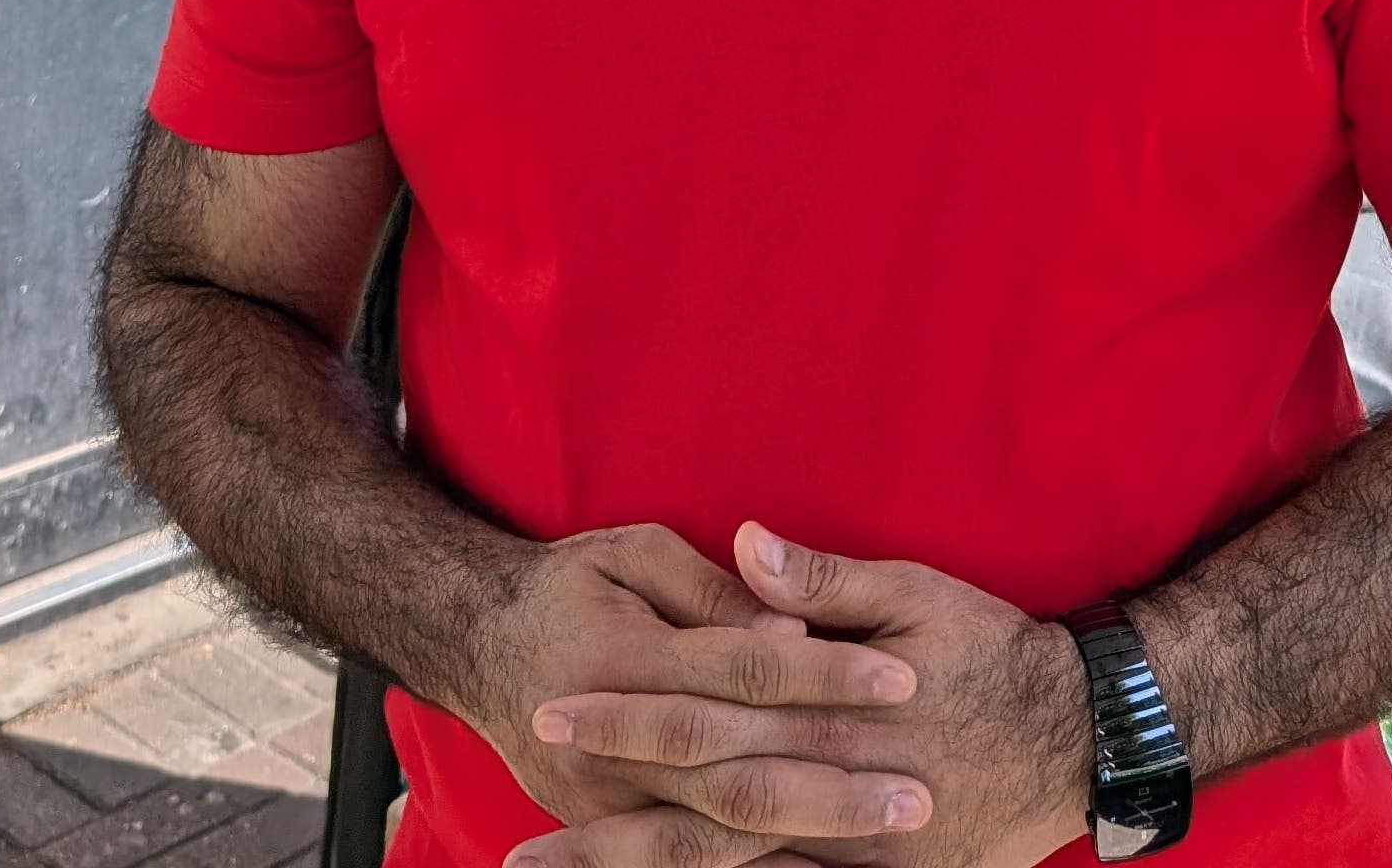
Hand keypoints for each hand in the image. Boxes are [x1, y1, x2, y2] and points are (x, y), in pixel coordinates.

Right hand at [447, 524, 925, 867]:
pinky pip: (683, 865)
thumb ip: (713, 591)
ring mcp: (602, 802)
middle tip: (915, 798)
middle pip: (739, 775)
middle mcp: (612, 747)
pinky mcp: (599, 827)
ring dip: (802, 841)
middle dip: (832, 791)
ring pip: (715, 840)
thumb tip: (787, 626)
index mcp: (629, 661)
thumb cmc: (572, 586)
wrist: (476, 643)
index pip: (748, 672)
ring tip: (885, 842)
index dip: (828, 674)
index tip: (905, 677)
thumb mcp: (632, 554)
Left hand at [521, 524, 1088, 867]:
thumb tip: (745, 543)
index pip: (706, 716)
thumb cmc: (994, 652)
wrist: (1080, 738)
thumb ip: (825, 580)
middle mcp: (832, 792)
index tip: (554, 714)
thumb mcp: (918, 594)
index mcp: (829, 714)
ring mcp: (855, 855)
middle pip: (701, 811)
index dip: (628, 718)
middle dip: (609, 830)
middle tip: (522, 844)